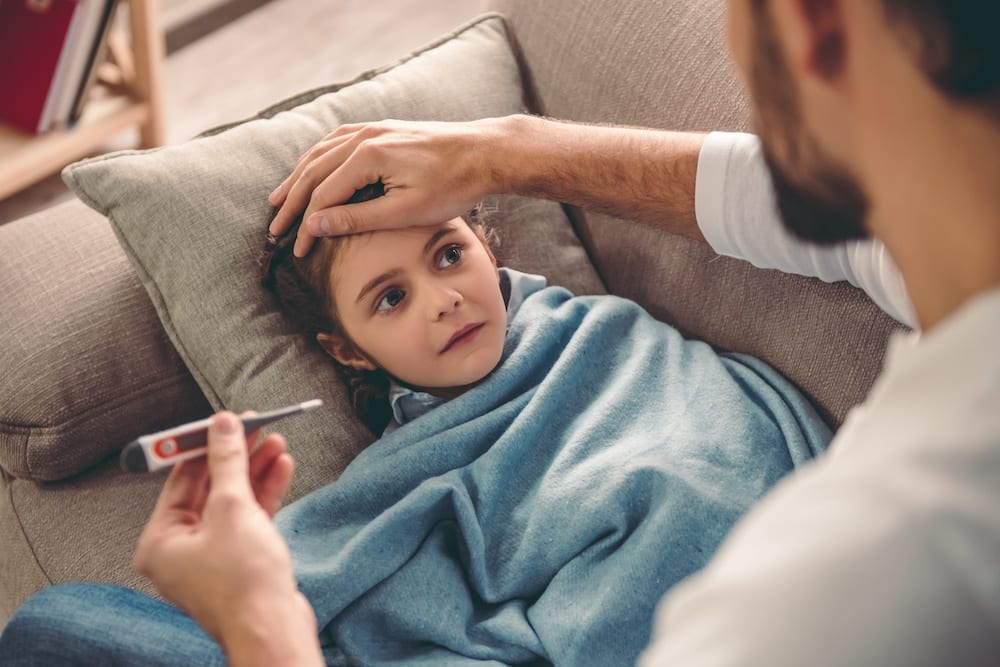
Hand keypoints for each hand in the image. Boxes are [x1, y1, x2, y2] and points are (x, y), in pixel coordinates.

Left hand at [134, 412, 321, 665]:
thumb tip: (222, 426)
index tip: (223, 421)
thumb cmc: (243, 581)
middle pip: (208, 488)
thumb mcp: (232, 507)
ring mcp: (211, 557)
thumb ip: (227, 461)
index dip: (203, 445)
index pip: (180, 478)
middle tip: (254, 426)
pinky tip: (281, 469)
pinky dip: (264, 494)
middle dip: (236, 456)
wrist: (274, 628)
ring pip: (232, 502)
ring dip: (254, 471)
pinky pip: (248, 519)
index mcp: (160, 540)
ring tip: (275, 442)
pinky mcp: (240, 562)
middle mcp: (180, 550)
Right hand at [268, 118, 508, 256]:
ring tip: (279, 199)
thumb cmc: (452, 186)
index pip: (322, 196)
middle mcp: (364, 136)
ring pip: (320, 154)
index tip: (296, 251)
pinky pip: (337, 141)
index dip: (305, 226)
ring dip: (298, 178)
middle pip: (313, 172)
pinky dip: (318, 158)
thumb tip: (315, 225)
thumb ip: (358, 218)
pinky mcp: (383, 129)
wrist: (485, 152)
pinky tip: (312, 168)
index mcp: (367, 156)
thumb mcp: (405, 212)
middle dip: (291, 203)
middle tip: (275, 229)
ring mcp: (372, 128)